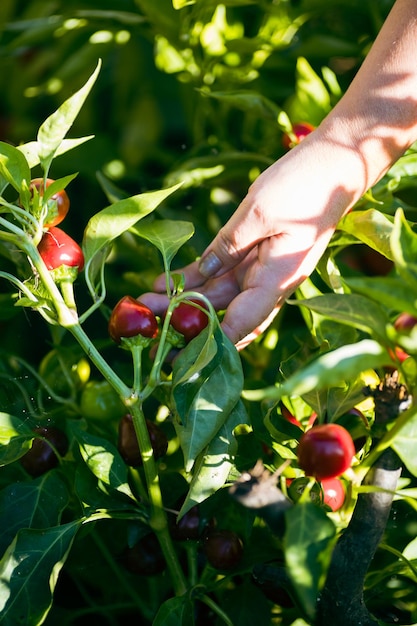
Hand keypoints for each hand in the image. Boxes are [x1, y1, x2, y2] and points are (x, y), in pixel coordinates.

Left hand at [140, 130, 359, 347]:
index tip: (179, 358)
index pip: (241, 324)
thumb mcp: (259, 212)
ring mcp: (263, 271)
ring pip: (219, 296)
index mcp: (278, 279)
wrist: (334, 164)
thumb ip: (228, 245)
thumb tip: (202, 272)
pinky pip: (223, 274)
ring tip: (147, 302)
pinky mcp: (257, 255)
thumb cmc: (304, 185)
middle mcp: (271, 283)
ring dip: (185, 301)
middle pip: (224, 314)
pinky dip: (197, 278)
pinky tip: (168, 283)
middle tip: (149, 327)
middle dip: (187, 322)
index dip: (210, 345)